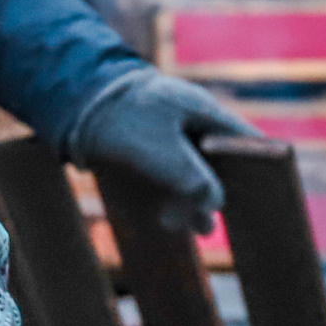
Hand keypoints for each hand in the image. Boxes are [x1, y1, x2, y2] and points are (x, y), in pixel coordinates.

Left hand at [68, 70, 259, 234]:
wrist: (68, 96)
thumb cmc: (118, 118)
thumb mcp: (160, 150)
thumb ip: (192, 178)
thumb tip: (214, 203)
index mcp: (202, 110)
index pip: (246, 143)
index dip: (255, 173)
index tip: (258, 203)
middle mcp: (189, 118)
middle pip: (217, 161)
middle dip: (212, 195)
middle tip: (205, 228)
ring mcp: (166, 128)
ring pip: (188, 169)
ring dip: (188, 199)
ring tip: (187, 229)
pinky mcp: (142, 140)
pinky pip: (164, 169)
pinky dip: (167, 191)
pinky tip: (161, 217)